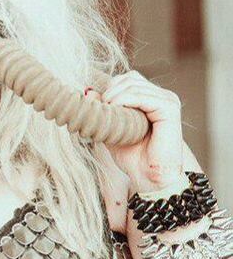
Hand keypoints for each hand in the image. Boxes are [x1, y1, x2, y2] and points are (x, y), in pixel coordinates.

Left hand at [85, 71, 183, 193]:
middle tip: (101, 110)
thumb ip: (103, 111)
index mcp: (152, 100)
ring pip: (134, 84)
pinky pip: (142, 95)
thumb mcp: (113, 130)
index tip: (97, 106)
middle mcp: (163, 97)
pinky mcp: (170, 109)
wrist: (150, 179)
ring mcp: (168, 101)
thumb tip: (87, 91)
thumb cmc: (134, 159)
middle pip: (130, 78)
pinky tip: (116, 111)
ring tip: (107, 113)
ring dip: (114, 96)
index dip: (110, 88)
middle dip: (110, 91)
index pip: (128, 80)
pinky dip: (125, 100)